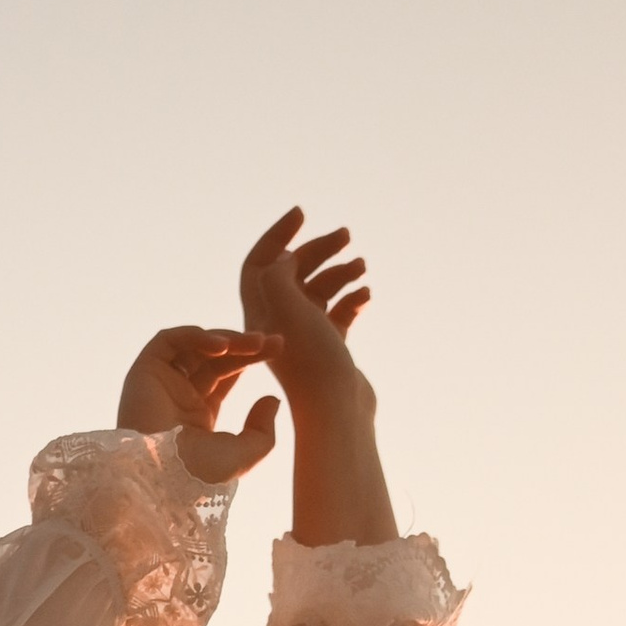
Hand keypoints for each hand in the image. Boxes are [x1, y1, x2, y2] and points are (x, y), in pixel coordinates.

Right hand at [117, 325, 283, 484]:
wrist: (162, 478)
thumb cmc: (200, 476)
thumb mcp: (244, 455)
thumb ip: (262, 430)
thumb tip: (273, 398)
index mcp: (197, 415)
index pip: (225, 374)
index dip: (250, 358)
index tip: (278, 347)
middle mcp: (178, 396)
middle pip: (214, 358)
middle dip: (244, 346)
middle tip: (272, 341)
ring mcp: (160, 383)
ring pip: (194, 346)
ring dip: (226, 339)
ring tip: (254, 342)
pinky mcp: (144, 372)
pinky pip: (169, 341)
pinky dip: (195, 335)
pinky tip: (222, 346)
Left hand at [238, 209, 374, 425]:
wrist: (338, 412)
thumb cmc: (312, 362)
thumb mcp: (285, 307)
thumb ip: (279, 274)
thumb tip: (286, 260)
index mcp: (260, 313)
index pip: (260, 263)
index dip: (277, 234)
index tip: (302, 213)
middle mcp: (277, 324)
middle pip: (293, 272)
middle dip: (318, 250)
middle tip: (346, 235)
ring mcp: (304, 338)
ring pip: (319, 291)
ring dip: (339, 272)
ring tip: (361, 266)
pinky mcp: (329, 350)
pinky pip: (338, 313)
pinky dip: (351, 299)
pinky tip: (365, 295)